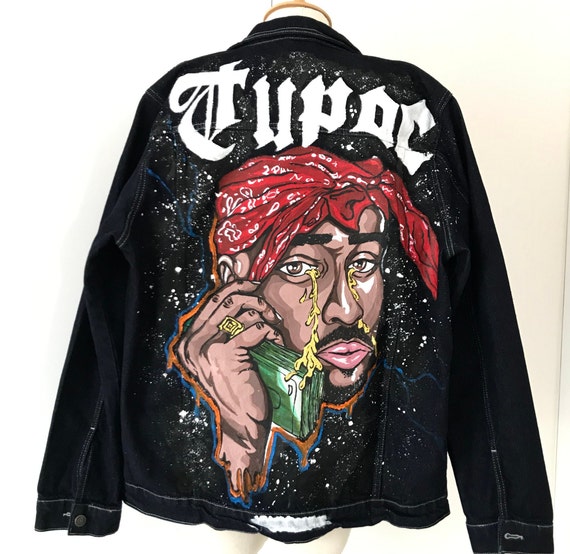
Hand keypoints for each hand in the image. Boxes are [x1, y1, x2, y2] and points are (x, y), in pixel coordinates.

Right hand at [175, 280, 282, 502]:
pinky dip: (270, 332)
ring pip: (243, 312)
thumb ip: (226, 329)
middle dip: (253, 297)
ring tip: (273, 332)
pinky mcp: (226, 354)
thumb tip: (243, 294)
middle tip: (269, 309)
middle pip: (227, 299)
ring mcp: (207, 348)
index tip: (254, 285)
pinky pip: (255, 328)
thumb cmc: (239, 388)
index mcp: (190, 341)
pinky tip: (276, 343)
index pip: (212, 300)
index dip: (235, 286)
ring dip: (265, 318)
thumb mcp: (225, 356)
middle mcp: (193, 342)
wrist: (243, 423)